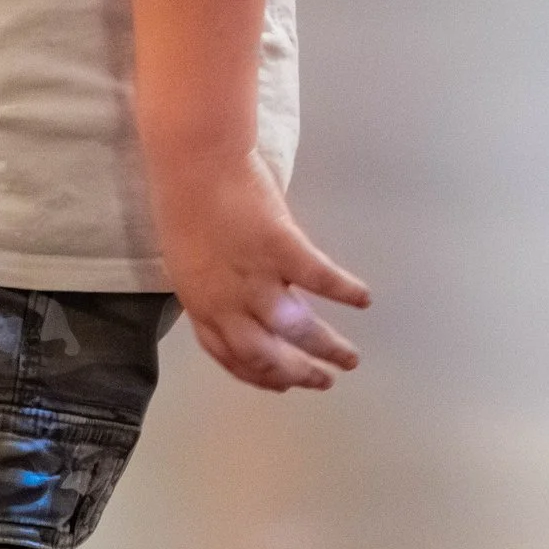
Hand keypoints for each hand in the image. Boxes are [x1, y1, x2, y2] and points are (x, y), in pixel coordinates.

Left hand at [155, 152, 368, 393]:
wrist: (193, 163)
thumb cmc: (185, 201)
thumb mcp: (191, 259)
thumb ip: (216, 286)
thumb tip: (243, 302)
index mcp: (200, 303)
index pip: (230, 356)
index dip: (258, 376)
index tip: (280, 386)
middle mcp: (226, 302)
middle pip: (265, 356)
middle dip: (297, 374)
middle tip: (322, 382)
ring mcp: (255, 278)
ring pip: (296, 329)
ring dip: (327, 347)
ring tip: (349, 358)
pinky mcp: (282, 249)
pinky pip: (320, 279)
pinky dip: (345, 291)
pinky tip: (363, 299)